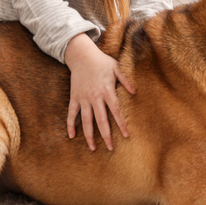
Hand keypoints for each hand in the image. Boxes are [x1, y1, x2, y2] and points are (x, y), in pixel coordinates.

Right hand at [64, 33, 135, 150]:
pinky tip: (71, 136)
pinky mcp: (74, 97)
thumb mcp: (116, 68)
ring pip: (86, 120)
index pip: (116, 111)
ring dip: (89, 135)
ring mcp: (83, 98)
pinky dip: (70, 124)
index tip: (126, 135)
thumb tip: (135, 92)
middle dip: (106, 135)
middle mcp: (94, 97)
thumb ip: (125, 80)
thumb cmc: (101, 62)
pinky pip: (71, 113)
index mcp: (107, 91)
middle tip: (110, 148)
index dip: (121, 124)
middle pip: (101, 120)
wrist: (81, 55)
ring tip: (93, 148)